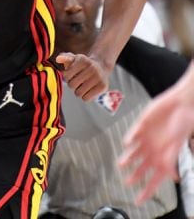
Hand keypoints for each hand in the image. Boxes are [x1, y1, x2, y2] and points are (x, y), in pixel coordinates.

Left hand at [55, 52, 107, 100]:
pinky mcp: (103, 87)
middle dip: (72, 84)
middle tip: (77, 81)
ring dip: (78, 91)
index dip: (67, 77)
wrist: (101, 67)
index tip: (71, 74)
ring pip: (78, 93)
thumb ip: (64, 58)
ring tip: (82, 86)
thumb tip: (58, 59)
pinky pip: (86, 98)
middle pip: (72, 85)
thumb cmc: (82, 64)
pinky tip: (88, 90)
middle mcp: (92, 68)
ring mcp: (98, 77)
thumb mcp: (73, 59)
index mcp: (83, 60)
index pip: (66, 75)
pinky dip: (84, 96)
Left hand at [119, 79, 193, 203]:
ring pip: (134, 153)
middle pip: (142, 167)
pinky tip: (127, 143)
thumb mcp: (178, 142)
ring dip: (128, 159)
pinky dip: (129, 139)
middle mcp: (154, 150)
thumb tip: (169, 175)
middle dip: (135, 176)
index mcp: (165, 157)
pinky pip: (132, 134)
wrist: (181, 104)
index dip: (148, 190)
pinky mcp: (141, 126)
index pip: (155, 178)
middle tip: (127, 182)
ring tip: (121, 164)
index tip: (139, 200)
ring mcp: (147, 139)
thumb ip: (171, 158)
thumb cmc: (184, 123)